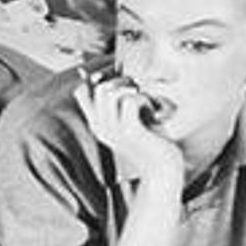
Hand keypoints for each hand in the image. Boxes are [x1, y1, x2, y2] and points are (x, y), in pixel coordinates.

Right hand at [74, 71, 182, 187]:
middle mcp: (101, 128)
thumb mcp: (131, 120)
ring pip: (111, 92)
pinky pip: (130, 100)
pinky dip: (145, 100)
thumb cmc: (152, 142)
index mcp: (98, 124)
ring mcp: (114, 131)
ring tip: (146, 101)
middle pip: (99, 88)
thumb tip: (117, 74)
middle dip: (121, 81)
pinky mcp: (130, 132)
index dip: (99, 78)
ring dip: (132, 90)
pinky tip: (155, 112)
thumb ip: (121, 102)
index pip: (81, 91)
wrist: (164, 171)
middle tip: (139, 92)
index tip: (123, 84)